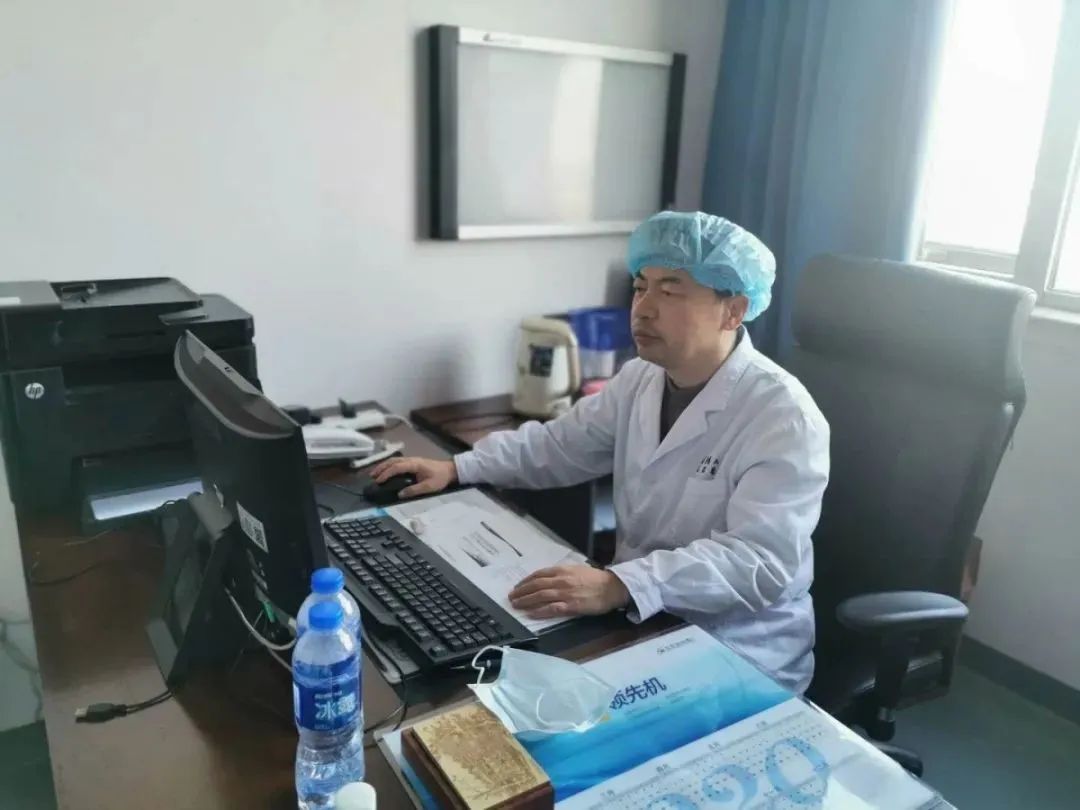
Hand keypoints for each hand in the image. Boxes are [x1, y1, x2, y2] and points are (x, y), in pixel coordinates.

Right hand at [368, 456, 456, 498]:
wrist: (450, 470)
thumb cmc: (440, 478)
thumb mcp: (429, 487)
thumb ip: (414, 490)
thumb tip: (400, 494)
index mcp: (414, 464)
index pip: (397, 467)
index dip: (386, 474)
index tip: (378, 481)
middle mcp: (411, 460)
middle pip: (392, 461)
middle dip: (381, 468)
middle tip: (372, 477)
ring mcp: (411, 460)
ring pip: (394, 460)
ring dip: (383, 466)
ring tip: (375, 474)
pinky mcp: (412, 462)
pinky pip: (397, 462)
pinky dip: (389, 465)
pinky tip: (385, 471)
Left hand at [509, 565, 629, 619]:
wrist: (612, 587)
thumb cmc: (596, 579)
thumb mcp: (577, 570)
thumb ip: (563, 573)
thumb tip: (549, 578)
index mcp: (562, 570)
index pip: (539, 575)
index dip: (526, 581)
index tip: (518, 586)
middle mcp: (561, 580)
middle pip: (536, 585)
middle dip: (521, 591)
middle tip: (511, 597)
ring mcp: (565, 593)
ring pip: (540, 596)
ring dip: (526, 601)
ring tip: (516, 605)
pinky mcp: (571, 606)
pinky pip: (551, 609)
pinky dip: (539, 611)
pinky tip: (531, 614)